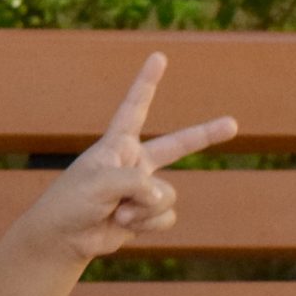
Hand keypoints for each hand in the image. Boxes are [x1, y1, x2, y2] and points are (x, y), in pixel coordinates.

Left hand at [24, 51, 235, 264]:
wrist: (62, 239)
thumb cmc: (71, 203)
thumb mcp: (101, 183)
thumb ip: (137, 183)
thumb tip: (162, 197)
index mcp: (117, 144)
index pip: (135, 107)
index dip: (147, 82)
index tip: (158, 56)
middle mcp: (133, 163)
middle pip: (177, 145)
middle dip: (206, 135)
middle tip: (233, 124)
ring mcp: (142, 190)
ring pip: (167, 194)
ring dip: (144, 208)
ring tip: (118, 212)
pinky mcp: (146, 215)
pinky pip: (166, 216)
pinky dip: (148, 224)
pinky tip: (125, 225)